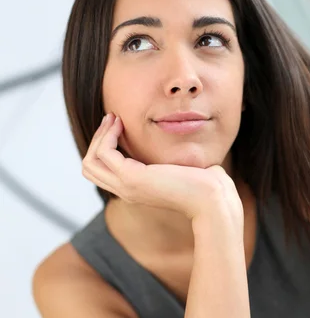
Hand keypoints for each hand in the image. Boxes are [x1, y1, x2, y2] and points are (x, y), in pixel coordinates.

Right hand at [82, 112, 242, 219]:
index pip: (102, 172)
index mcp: (135, 190)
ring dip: (99, 136)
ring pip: (91, 162)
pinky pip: (104, 154)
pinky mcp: (131, 178)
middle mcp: (126, 191)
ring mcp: (127, 186)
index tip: (117, 125)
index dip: (104, 147)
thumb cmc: (204, 183)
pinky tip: (121, 124)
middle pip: (89, 168)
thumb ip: (169, 162)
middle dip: (97, 139)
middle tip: (111, 119)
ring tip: (113, 119)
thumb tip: (173, 150)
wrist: (212, 198)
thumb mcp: (179, 170)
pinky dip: (108, 135)